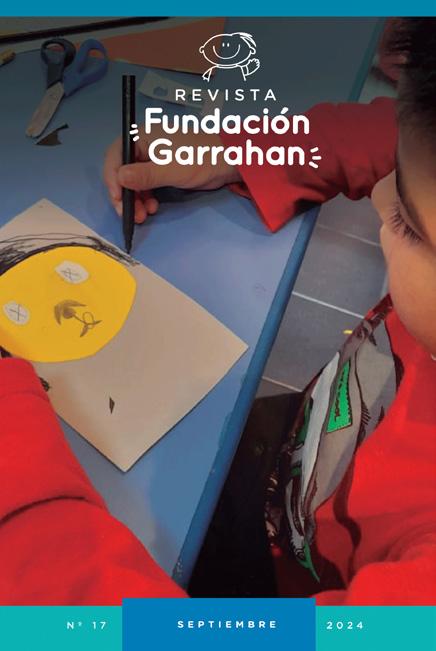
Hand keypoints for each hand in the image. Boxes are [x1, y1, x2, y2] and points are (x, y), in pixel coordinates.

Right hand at [103, 127, 240, 223]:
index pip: (115, 157)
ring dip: (135, 200)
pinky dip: (145, 198)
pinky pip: (145, 185)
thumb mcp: (171, 169)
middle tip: (131, 214)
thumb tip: (120, 179)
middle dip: (125, 195)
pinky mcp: (161, 170)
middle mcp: (142, 145)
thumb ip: (145, 175)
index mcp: (140, 137)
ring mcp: (151, 158)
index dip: (113, 179)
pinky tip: (152, 208)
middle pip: (122, 172)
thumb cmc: (200, 158)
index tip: (118, 199)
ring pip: (133, 182)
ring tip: (144, 215)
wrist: (228, 159)